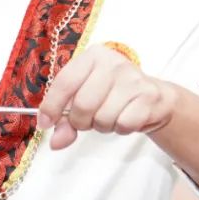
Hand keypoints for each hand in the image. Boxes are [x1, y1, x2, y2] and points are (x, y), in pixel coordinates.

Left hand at [37, 45, 178, 149]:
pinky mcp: (149, 97)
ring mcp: (133, 79)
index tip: (45, 124)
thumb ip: (65, 120)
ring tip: (110, 116)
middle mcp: (113, 62)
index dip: (51, 106)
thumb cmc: (112, 95)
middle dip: (80, 121)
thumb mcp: (84, 99)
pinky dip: (120, 129)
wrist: (153, 97)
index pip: (65, 82)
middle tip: (88, 120)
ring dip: (102, 126)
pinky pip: (123, 124)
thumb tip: (56, 142)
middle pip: (83, 104)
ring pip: (103, 118)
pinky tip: (125, 118)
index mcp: (93, 56)